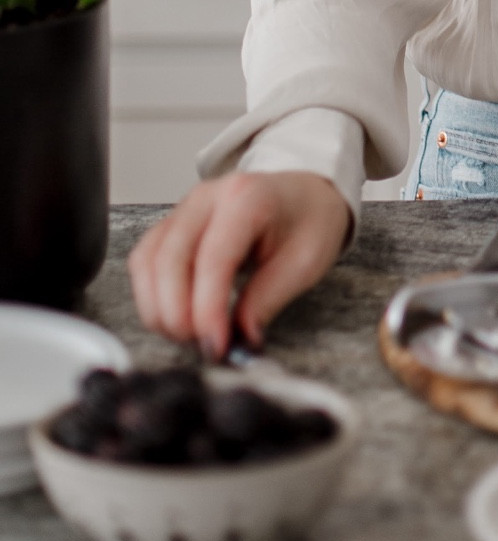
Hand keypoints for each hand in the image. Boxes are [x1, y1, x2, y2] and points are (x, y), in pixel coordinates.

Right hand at [127, 172, 350, 360]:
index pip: (213, 258)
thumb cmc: (308, 220)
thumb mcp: (305, 262)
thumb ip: (268, 300)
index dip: (207, 308)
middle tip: (202, 345)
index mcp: (246, 198)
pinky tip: (175, 317)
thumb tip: (238, 339)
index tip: (214, 345)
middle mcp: (206, 198)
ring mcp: (184, 209)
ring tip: (190, 336)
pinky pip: (145, 261)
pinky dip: (151, 295)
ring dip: (159, 307)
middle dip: (178, 313)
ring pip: (148, 261)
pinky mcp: (172, 225)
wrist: (305, 194)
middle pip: (170, 259)